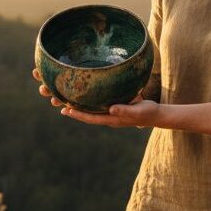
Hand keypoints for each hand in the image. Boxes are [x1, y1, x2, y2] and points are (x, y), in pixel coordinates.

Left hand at [31, 69, 159, 127]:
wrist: (155, 114)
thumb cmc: (147, 113)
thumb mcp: (137, 110)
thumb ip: (125, 109)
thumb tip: (111, 108)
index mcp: (111, 118)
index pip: (90, 117)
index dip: (77, 114)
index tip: (64, 110)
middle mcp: (106, 115)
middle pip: (85, 113)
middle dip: (71, 107)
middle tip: (55, 100)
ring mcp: (108, 111)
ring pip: (88, 107)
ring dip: (75, 102)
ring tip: (61, 96)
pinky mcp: (111, 104)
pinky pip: (95, 103)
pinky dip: (86, 99)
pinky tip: (80, 92)